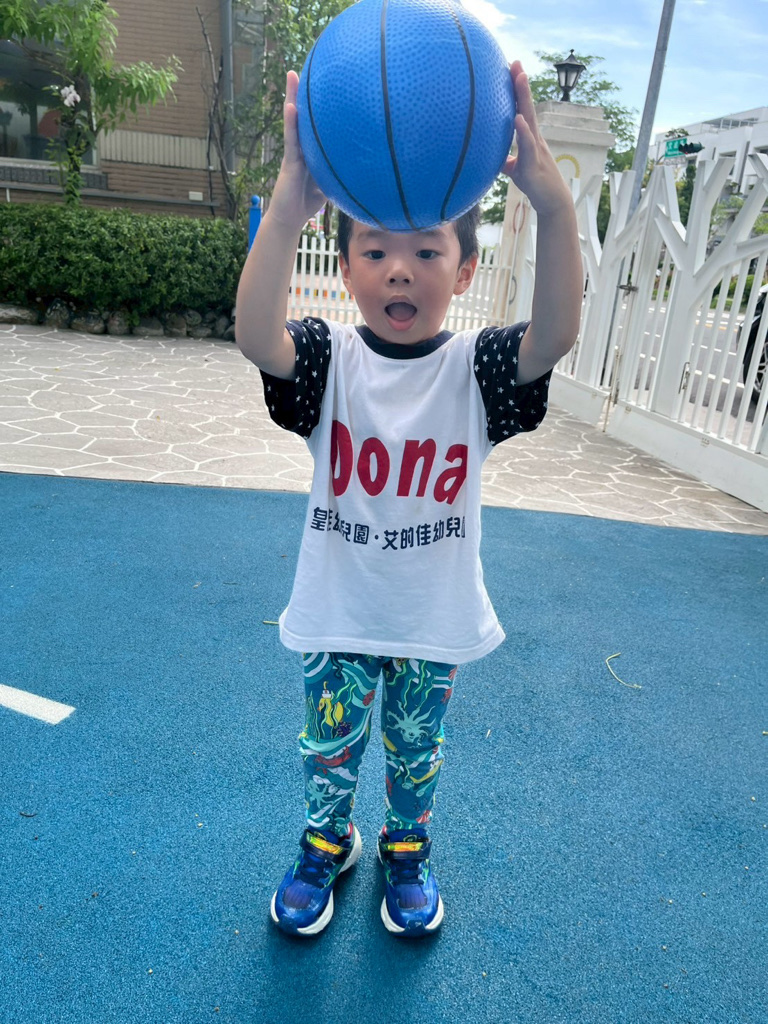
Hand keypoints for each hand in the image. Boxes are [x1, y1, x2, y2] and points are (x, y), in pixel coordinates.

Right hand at [268, 70, 326, 229]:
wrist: (290, 219)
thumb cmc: (309, 202)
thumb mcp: (332, 183)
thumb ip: (342, 170)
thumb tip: (366, 164)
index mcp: (312, 150)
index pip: (317, 123)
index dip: (321, 104)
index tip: (328, 82)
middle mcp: (302, 147)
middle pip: (304, 114)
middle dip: (305, 91)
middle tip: (308, 65)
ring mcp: (294, 153)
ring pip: (293, 121)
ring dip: (292, 97)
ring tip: (291, 74)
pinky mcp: (289, 163)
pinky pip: (291, 140)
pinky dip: (291, 123)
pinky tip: (291, 107)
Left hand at [502, 62, 572, 217]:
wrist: (553, 203)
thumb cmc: (536, 184)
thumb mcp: (518, 170)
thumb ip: (507, 160)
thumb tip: (496, 158)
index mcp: (530, 138)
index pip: (522, 109)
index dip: (517, 90)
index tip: (510, 68)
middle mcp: (534, 139)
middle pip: (527, 107)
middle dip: (521, 84)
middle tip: (515, 62)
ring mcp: (536, 150)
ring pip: (529, 120)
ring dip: (524, 99)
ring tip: (519, 78)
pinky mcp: (534, 165)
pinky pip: (528, 146)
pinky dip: (522, 131)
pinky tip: (517, 118)